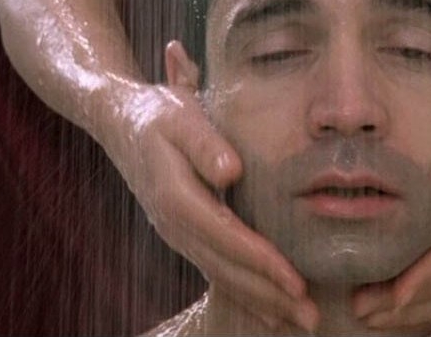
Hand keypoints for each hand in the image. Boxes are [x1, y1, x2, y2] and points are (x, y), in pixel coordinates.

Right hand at [96, 82, 318, 331]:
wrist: (120, 122)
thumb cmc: (159, 115)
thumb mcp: (181, 117)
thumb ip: (205, 144)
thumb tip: (232, 173)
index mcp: (178, 198)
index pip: (228, 238)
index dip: (263, 263)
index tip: (297, 283)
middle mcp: (176, 227)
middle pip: (228, 270)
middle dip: (270, 296)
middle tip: (310, 318)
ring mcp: (178, 235)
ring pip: (223, 277)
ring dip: (262, 302)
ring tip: (299, 321)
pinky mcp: (185, 235)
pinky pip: (217, 272)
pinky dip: (244, 294)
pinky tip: (268, 312)